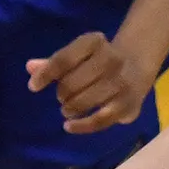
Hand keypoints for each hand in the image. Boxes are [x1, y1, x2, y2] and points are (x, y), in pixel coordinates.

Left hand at [27, 31, 152, 134]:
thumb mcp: (78, 55)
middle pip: (71, 83)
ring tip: (68, 109)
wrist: (137, 65)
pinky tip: (68, 126)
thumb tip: (30, 68)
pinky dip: (81, 126)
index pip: (64, 59)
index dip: (46, 74)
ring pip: (83, 102)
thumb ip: (54, 63)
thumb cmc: (98, 60)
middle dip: (61, 93)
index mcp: (94, 41)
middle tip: (63, 96)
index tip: (33, 87)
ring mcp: (121, 82)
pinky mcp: (128, 105)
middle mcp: (111, 59)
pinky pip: (99, 120)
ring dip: (69, 109)